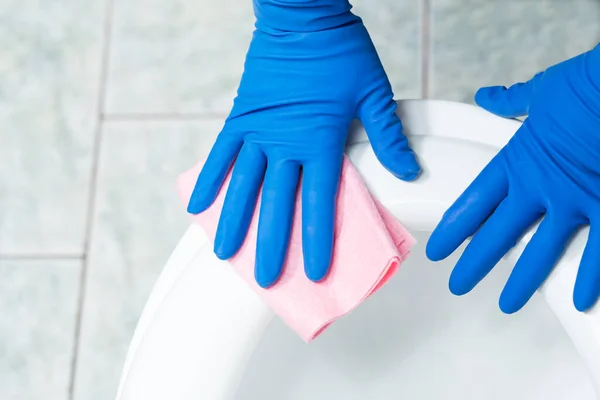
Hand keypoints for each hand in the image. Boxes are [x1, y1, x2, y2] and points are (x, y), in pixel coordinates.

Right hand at [187, 1, 419, 287]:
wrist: (302, 15)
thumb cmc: (340, 51)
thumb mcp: (374, 91)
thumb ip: (388, 135)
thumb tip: (409, 171)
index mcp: (319, 140)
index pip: (319, 201)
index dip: (317, 238)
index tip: (313, 271)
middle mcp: (283, 143)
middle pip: (276, 203)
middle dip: (272, 244)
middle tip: (267, 280)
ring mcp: (257, 131)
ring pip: (243, 185)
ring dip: (233, 222)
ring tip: (224, 254)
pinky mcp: (240, 117)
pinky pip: (221, 153)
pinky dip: (210, 178)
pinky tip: (199, 204)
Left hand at [427, 45, 599, 312]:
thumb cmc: (584, 84)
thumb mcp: (539, 91)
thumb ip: (511, 101)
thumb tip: (488, 96)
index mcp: (516, 161)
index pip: (475, 203)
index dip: (454, 229)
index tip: (438, 250)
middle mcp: (538, 187)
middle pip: (497, 234)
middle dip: (475, 263)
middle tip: (458, 285)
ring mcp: (573, 200)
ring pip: (540, 251)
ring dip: (522, 281)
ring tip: (507, 303)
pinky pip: (597, 250)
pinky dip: (588, 277)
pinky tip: (579, 300)